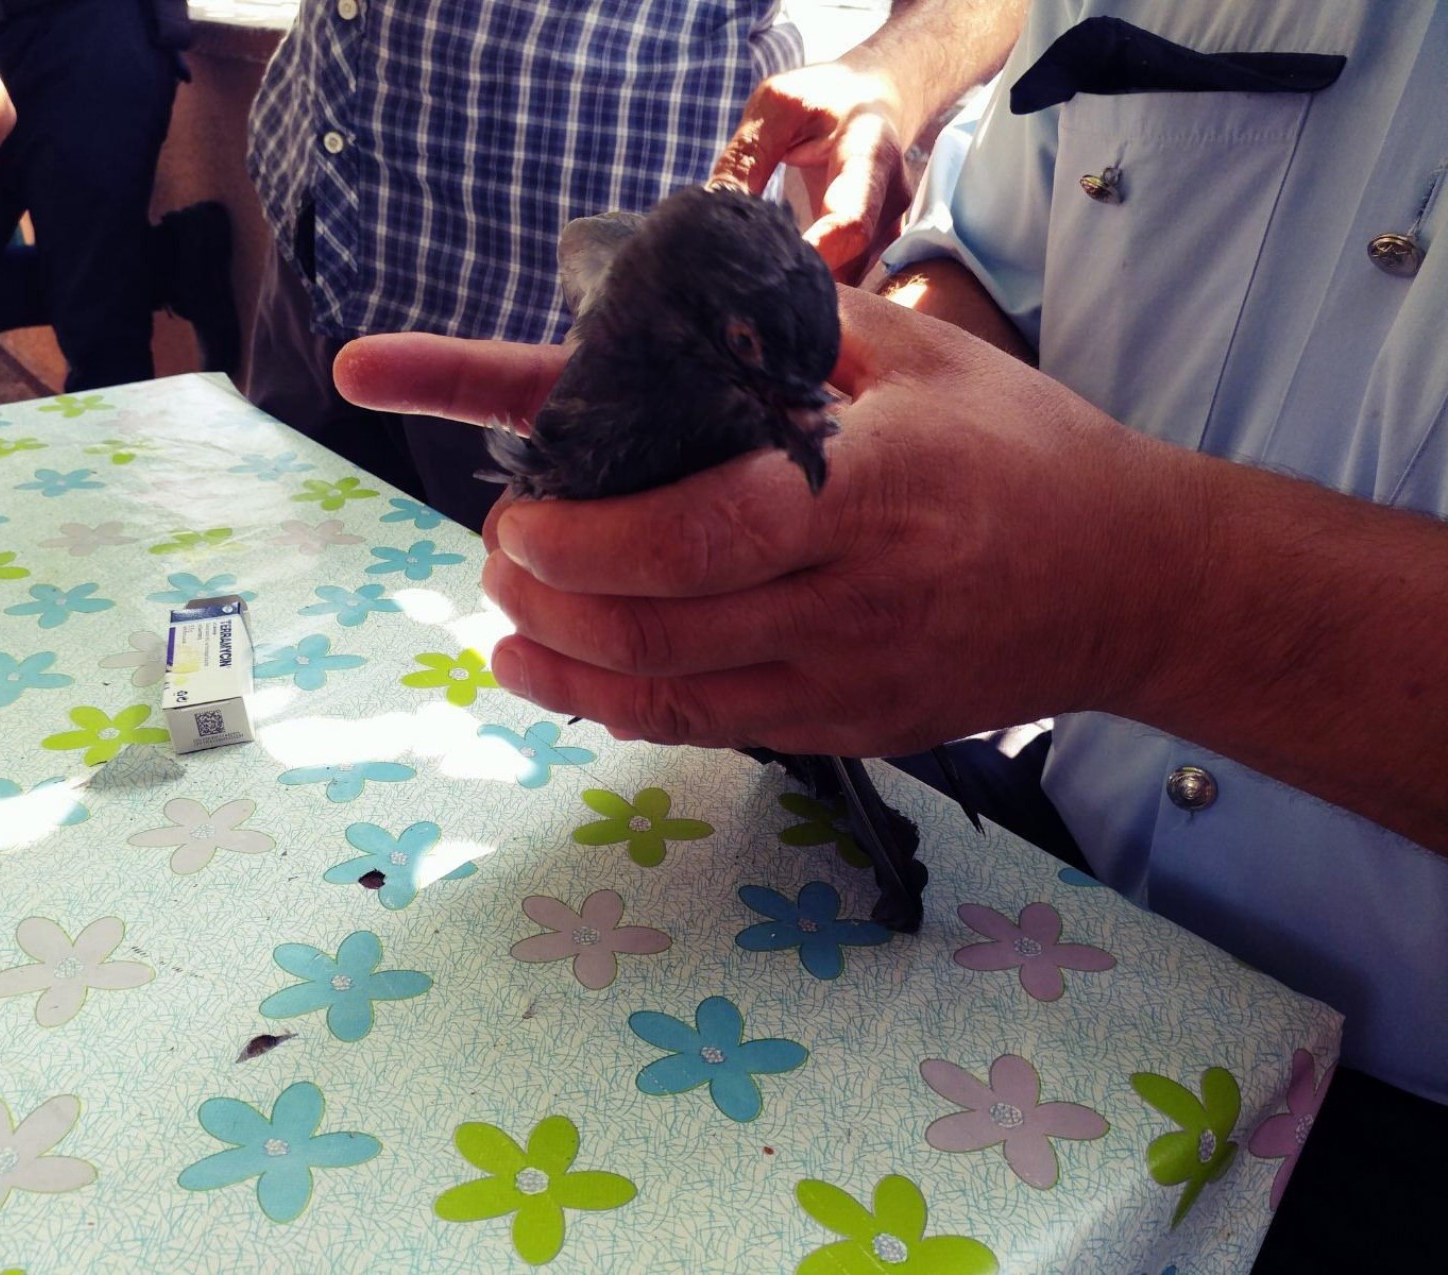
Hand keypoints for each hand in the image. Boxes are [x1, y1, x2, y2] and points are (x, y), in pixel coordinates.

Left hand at [335, 291, 1206, 756]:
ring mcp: (851, 682)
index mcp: (868, 494)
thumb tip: (675, 302)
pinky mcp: (853, 731)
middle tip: (502, 557)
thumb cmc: (1025, 454)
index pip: (699, 536)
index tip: (518, 518)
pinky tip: (579, 678)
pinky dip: (630, 709)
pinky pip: (716, 732)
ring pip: (673, 701)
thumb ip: (797, 329)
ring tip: (511, 630)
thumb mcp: (924, 356)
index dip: (587, 542)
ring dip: (568, 669)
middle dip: (550, 601)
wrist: (1133, 583)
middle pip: (661, 631)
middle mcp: (853, 603)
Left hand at [712, 54, 917, 280]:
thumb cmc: (821, 97)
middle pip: (850, 264)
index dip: (817, 255)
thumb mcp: (777, 107)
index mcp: (870, 155)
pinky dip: (813, 288)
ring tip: (756, 289)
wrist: (875, 98)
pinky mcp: (879, 249)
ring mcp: (890, 230)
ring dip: (806, 292)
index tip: (773, 277)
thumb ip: (747, 156)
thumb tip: (709, 212)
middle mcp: (890, 200)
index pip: (851, 220)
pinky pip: (848, 281)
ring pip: (850, 282)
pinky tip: (777, 284)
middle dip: (802, 287)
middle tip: (747, 296)